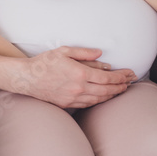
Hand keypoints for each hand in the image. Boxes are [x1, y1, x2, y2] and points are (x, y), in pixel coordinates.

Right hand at [10, 46, 135, 108]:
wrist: (27, 78)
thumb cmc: (44, 62)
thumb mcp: (64, 51)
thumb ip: (84, 53)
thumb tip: (101, 55)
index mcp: (79, 73)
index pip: (106, 77)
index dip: (120, 77)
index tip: (129, 74)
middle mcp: (78, 87)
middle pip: (106, 90)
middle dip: (120, 87)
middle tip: (129, 83)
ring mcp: (73, 98)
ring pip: (99, 99)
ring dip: (112, 95)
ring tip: (120, 90)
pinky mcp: (68, 104)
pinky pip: (88, 104)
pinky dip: (99, 100)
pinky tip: (104, 97)